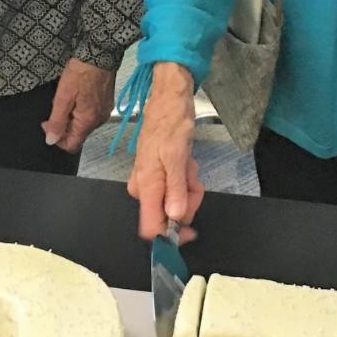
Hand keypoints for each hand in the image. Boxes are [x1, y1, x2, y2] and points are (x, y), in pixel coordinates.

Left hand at [41, 58, 114, 152]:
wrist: (99, 53)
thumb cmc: (81, 72)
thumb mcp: (63, 97)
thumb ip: (57, 121)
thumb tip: (51, 140)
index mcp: (88, 121)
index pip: (71, 145)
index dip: (56, 138)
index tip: (48, 122)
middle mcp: (99, 120)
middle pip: (77, 134)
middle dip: (64, 125)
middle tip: (56, 106)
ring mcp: (104, 111)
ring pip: (83, 124)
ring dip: (72, 117)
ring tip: (67, 98)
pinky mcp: (106, 102)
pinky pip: (90, 114)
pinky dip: (81, 110)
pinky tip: (77, 95)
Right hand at [127, 63, 204, 242]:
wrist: (169, 100)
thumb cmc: (171, 123)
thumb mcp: (178, 156)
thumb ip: (176, 189)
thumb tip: (175, 217)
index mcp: (146, 186)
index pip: (150, 228)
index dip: (170, 236)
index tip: (190, 231)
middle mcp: (144, 188)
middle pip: (167, 216)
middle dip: (187, 200)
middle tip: (192, 179)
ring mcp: (151, 181)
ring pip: (175, 201)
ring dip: (188, 186)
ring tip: (188, 165)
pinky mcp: (158, 175)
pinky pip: (175, 188)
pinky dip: (185, 179)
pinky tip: (185, 162)